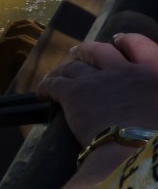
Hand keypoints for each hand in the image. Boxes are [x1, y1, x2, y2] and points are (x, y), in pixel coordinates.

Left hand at [35, 32, 157, 145]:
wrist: (138, 148)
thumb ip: (153, 94)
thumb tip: (145, 103)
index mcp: (154, 72)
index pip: (140, 45)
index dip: (127, 41)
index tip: (118, 40)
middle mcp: (125, 70)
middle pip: (99, 51)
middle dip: (86, 50)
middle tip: (76, 53)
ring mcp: (97, 80)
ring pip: (72, 66)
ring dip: (62, 69)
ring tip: (56, 74)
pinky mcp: (74, 93)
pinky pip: (53, 84)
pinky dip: (45, 86)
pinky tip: (42, 94)